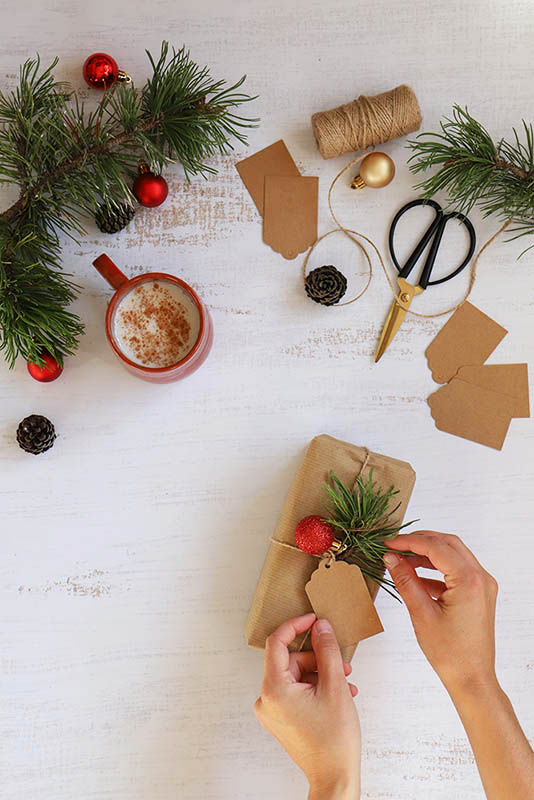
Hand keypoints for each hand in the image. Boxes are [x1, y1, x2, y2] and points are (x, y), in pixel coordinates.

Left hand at [254, 613, 360, 798]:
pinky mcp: (280, 719)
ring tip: (347, 685)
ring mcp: (272, 711)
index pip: (278, 642)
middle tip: (344, 666)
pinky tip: (338, 695)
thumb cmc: (334, 739)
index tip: (314, 619)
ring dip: (322, 675)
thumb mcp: (335, 685)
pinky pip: (296, 691)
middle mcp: (266, 699)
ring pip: (297, 676)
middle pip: (291, 661)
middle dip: (319, 659)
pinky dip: (316, 688)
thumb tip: (321, 626)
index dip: (296, 626)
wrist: (334, 778)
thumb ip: (327, 650)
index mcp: (274, 689)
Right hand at [384, 531, 497, 693]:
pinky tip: (416, 578)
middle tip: (395, 546)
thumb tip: (391, 559)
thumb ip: (405, 580)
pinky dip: (436, 570)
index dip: (409, 542)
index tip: (389, 544)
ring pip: (453, 555)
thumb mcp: (421, 613)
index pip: (436, 547)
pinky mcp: (479, 594)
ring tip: (402, 560)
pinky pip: (457, 571)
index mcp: (469, 581)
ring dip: (428, 554)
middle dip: (420, 542)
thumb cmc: (450, 653)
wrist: (471, 678)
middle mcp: (481, 578)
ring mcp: (482, 585)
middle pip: (448, 544)